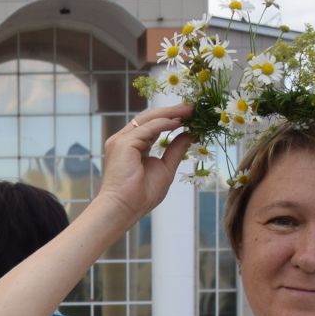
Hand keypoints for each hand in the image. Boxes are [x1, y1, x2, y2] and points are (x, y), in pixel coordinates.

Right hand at [96, 103, 194, 223]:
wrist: (124, 209)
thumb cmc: (141, 195)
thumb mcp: (166, 168)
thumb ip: (176, 150)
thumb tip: (190, 134)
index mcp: (133, 146)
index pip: (152, 125)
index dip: (171, 118)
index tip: (191, 115)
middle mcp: (125, 140)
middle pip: (150, 117)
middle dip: (172, 111)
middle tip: (193, 107)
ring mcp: (121, 140)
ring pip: (148, 119)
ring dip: (170, 113)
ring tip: (189, 110)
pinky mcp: (122, 144)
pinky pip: (147, 128)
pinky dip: (164, 123)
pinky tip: (179, 122)